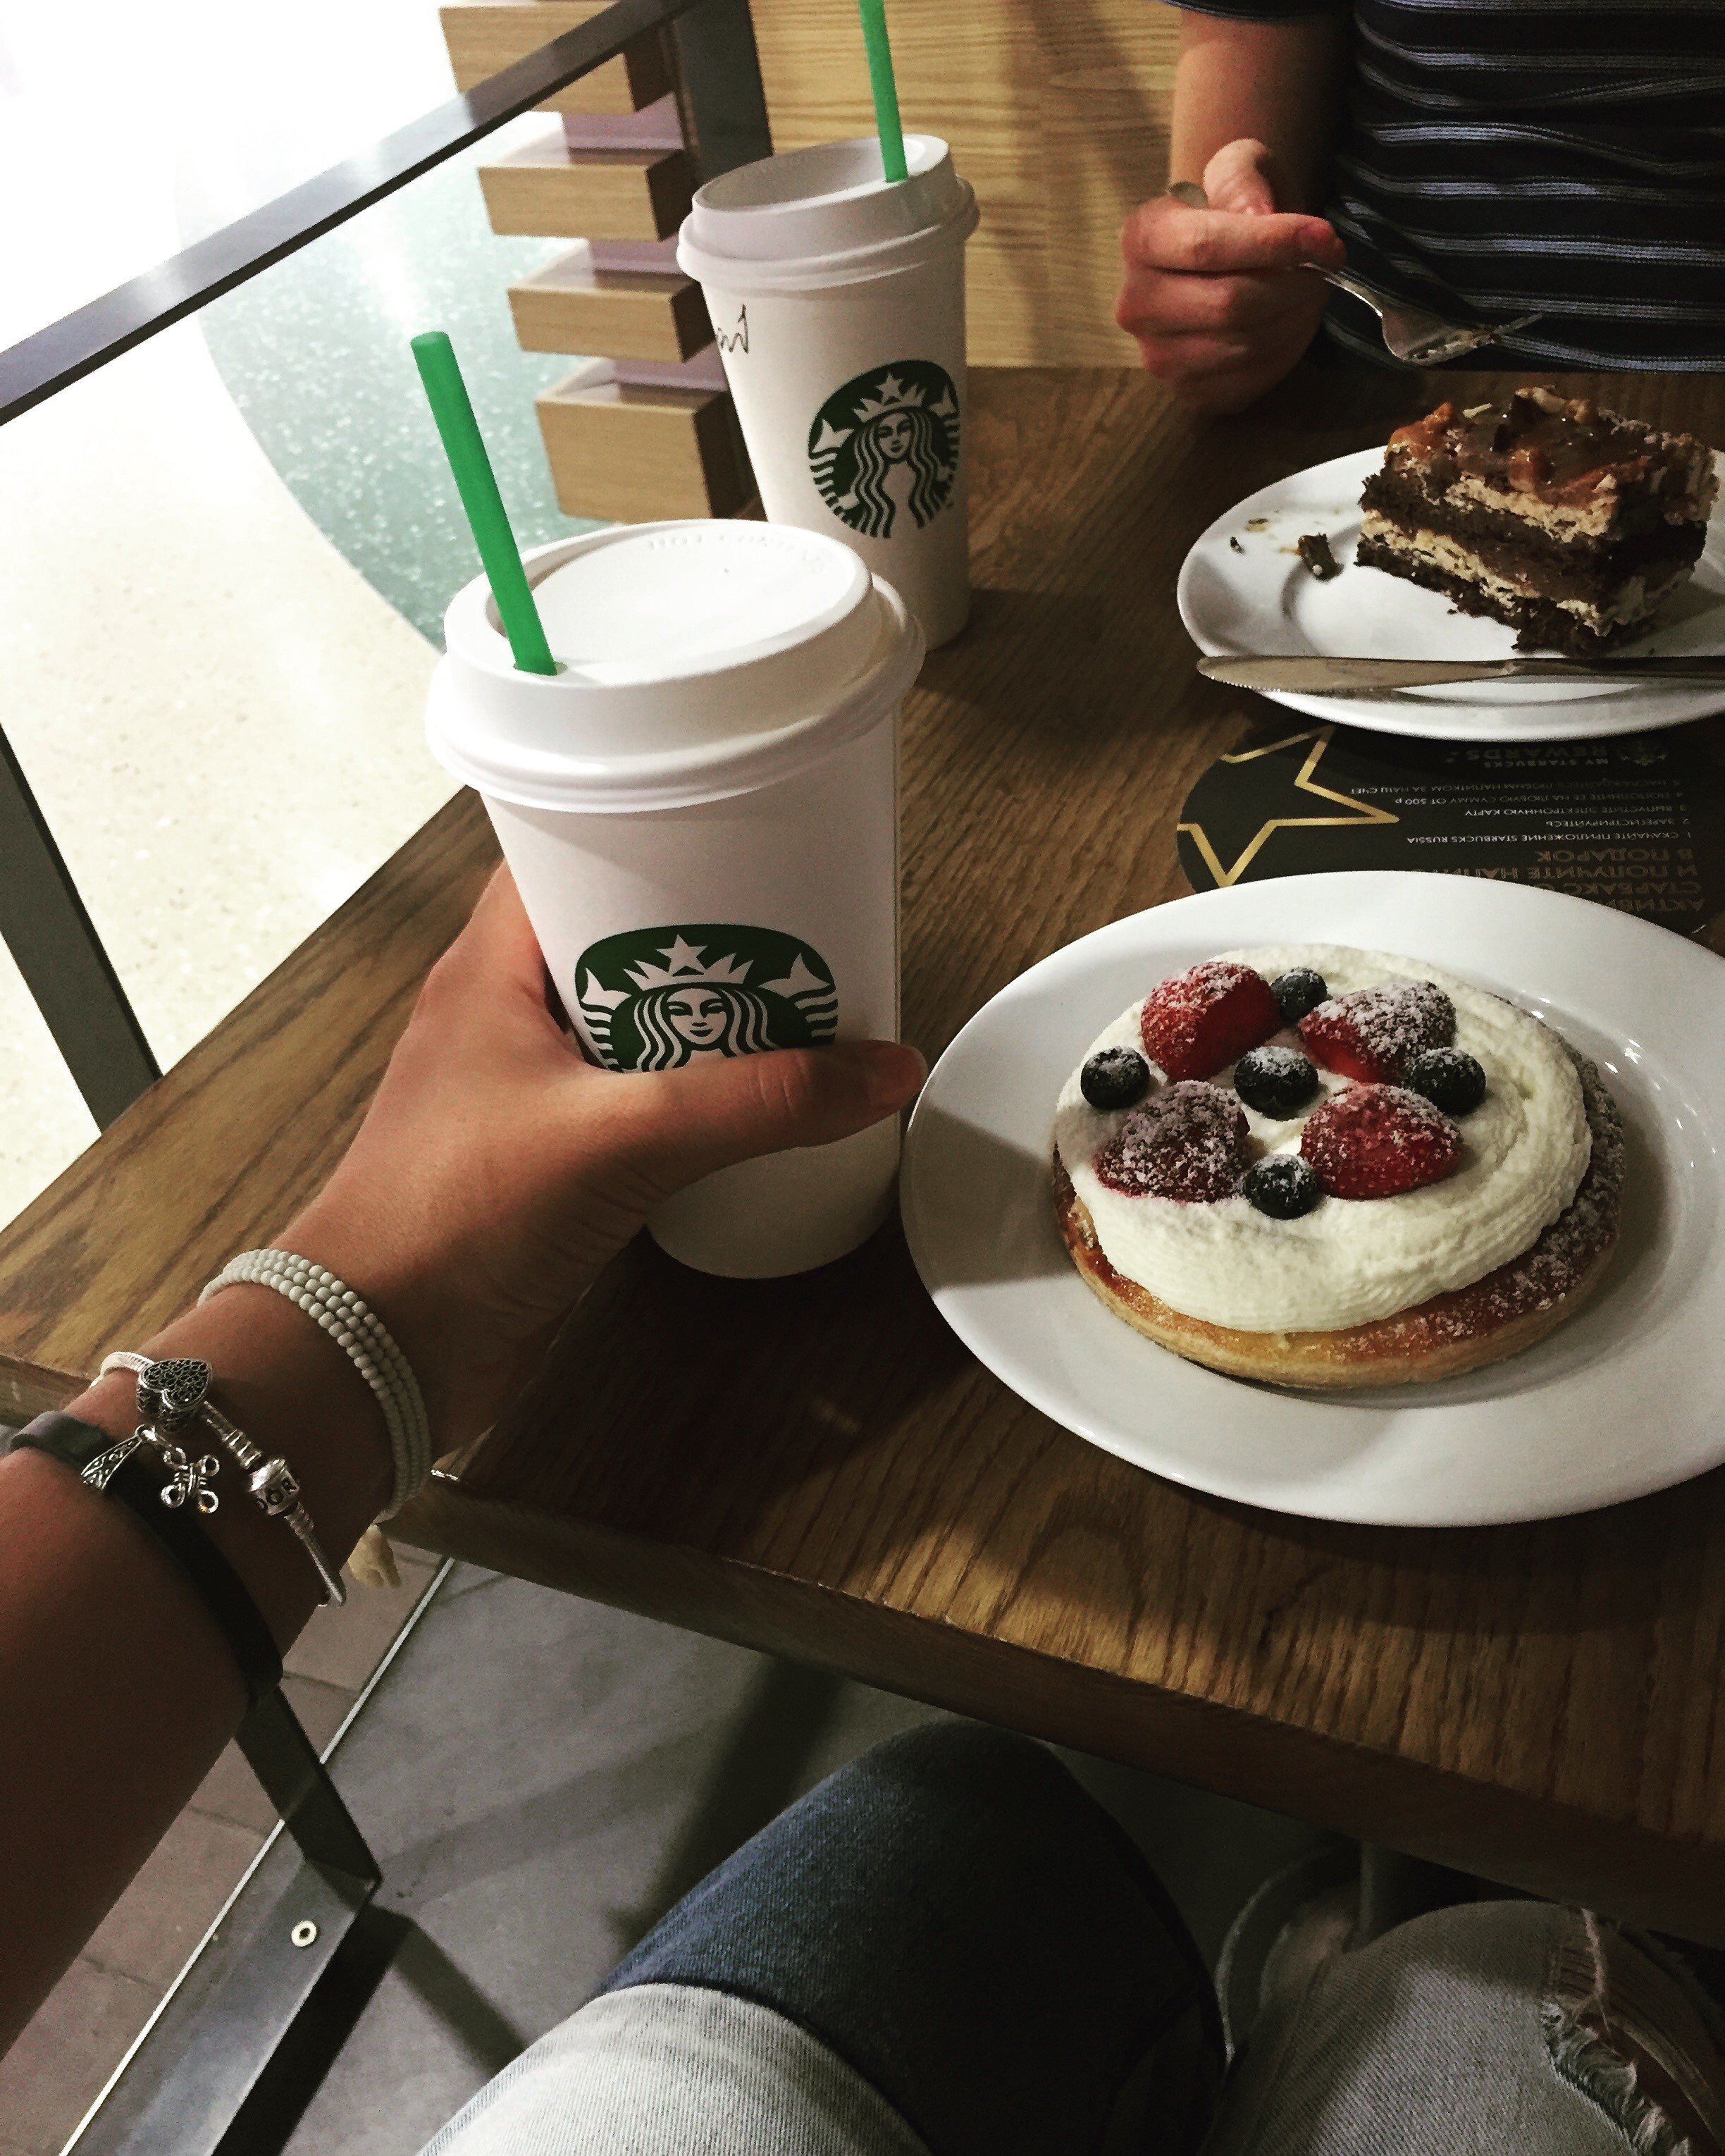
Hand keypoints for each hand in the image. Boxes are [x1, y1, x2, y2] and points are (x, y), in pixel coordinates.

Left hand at [285, 868, 923, 1446]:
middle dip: (705, 940)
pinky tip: (749, 1116)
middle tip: (795, 934)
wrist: (379, 1351)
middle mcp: (501, 1019)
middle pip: (616, 942)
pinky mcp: (544, 1165)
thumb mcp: (625, 1136)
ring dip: (702, 1027)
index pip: (569, 856)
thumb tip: (880, 1070)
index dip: (652, 842)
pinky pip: (631, 1107)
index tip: (742, 844)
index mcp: (490, 968)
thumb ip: (758, 1102)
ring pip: (629, 1030)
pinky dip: (687, 1102)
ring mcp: (521, 1095)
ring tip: (794, 1018)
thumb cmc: (453, 1215)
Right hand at [1116, 139, 1343, 412]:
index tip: (1323, 237)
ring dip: (1296, 318)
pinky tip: (1294, 323)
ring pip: (1245, 344)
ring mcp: (1158, 356)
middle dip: (1293, 285)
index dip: (1273, 243)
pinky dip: (1287, 351)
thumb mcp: (1237, 168)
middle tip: (1324, 268)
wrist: (1218, 256)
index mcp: (1141, 239)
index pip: (1206, 248)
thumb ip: (1244, 179)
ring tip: (1312, 291)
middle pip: (1228, 303)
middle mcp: (1137, 304)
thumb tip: (1257, 215)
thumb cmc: (1231, 208)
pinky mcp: (1188, 391)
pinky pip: (1250, 380)